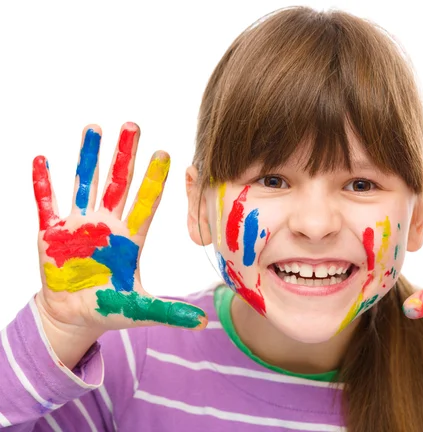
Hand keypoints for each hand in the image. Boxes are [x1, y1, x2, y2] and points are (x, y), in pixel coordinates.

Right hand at [33, 123, 206, 337]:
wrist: (74, 316)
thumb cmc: (109, 308)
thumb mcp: (140, 310)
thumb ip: (169, 312)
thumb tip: (202, 322)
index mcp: (130, 238)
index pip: (145, 202)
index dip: (154, 180)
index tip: (165, 154)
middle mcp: (107, 224)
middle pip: (118, 183)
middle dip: (125, 156)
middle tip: (133, 126)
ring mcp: (79, 225)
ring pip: (85, 184)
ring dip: (88, 158)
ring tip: (94, 128)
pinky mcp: (51, 233)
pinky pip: (46, 203)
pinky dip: (43, 184)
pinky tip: (42, 159)